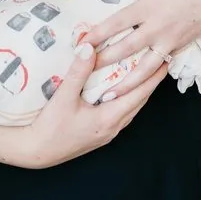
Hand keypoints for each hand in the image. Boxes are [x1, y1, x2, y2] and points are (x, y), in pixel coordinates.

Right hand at [0, 41, 167, 168]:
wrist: (35, 153)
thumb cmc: (49, 127)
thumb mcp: (63, 97)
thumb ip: (78, 71)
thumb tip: (89, 46)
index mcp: (109, 117)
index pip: (139, 94)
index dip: (153, 77)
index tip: (165, 60)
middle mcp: (113, 127)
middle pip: (139, 101)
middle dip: (150, 81)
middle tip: (161, 61)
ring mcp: (107, 133)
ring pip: (131, 109)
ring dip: (139, 90)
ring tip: (146, 72)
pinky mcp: (99, 134)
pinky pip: (121, 114)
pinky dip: (127, 99)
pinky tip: (122, 90)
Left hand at [81, 0, 200, 99]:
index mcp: (149, 7)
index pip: (117, 24)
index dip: (97, 34)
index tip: (80, 44)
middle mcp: (157, 29)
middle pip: (126, 50)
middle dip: (105, 62)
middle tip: (86, 73)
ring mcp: (170, 42)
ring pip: (145, 68)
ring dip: (126, 83)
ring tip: (110, 95)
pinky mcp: (180, 48)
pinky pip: (160, 66)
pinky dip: (148, 79)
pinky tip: (137, 87)